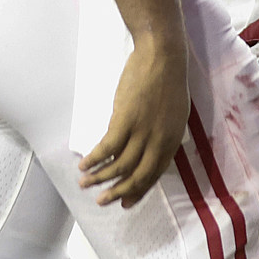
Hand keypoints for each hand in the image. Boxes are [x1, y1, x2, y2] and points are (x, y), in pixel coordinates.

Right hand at [82, 35, 189, 207]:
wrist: (162, 56)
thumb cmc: (168, 80)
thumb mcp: (175, 113)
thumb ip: (163, 133)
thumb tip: (149, 148)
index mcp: (173, 139)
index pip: (155, 173)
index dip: (139, 190)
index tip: (126, 202)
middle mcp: (160, 140)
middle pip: (138, 175)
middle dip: (118, 192)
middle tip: (102, 201)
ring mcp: (143, 131)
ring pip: (119, 165)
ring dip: (100, 178)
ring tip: (85, 183)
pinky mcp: (125, 120)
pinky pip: (107, 148)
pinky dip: (94, 160)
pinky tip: (83, 165)